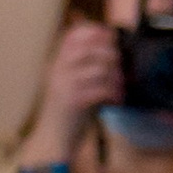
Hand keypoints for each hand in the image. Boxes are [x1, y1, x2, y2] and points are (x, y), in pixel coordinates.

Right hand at [34, 21, 122, 148]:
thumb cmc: (67, 115)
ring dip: (115, 77)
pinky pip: (101, 89)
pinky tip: (115, 100)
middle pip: (89, 48)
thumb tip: (113, 54)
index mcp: (56, 65)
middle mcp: (58, 71)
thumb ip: (87, 70)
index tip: (110, 36)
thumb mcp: (73, 86)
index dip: (93, 31)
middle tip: (119, 66)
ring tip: (119, 87)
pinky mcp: (73, 101)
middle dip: (110, 54)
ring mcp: (64, 85)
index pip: (72, 36)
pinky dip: (113, 93)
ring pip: (98, 68)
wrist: (52, 141)